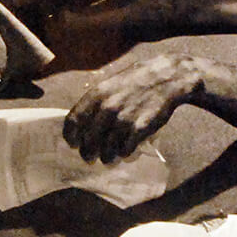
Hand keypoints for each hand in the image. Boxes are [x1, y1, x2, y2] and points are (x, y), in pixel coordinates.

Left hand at [63, 54, 201, 163]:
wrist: (166, 78)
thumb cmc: (136, 81)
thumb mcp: (110, 84)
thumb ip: (95, 101)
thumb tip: (83, 122)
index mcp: (96, 95)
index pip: (74, 121)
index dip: (71, 136)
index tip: (73, 143)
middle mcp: (107, 108)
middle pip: (89, 140)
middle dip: (87, 152)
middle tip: (89, 157)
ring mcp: (124, 119)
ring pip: (107, 149)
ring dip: (106, 157)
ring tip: (107, 159)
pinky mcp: (140, 129)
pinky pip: (125, 150)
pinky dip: (123, 154)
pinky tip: (124, 152)